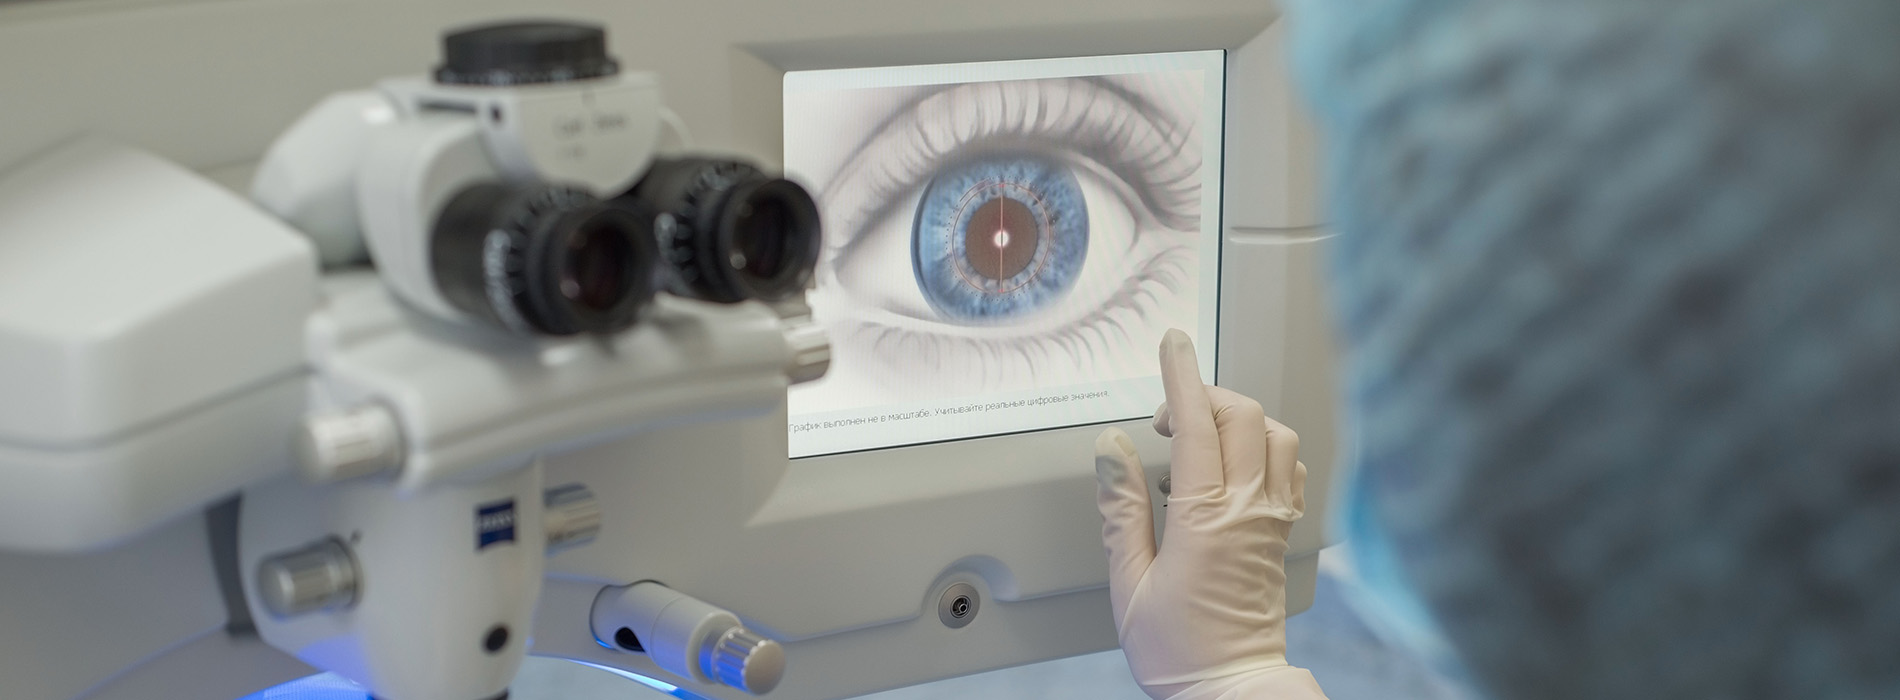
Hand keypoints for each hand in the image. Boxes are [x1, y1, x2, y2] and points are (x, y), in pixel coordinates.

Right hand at [1095, 330, 1326, 698]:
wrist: (1231, 689)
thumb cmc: (1179, 648)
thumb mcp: (1128, 579)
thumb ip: (1122, 506)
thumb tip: (1111, 447)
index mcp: (1205, 516)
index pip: (1195, 423)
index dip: (1180, 375)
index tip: (1172, 344)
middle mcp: (1249, 509)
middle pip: (1243, 415)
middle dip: (1204, 395)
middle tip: (1165, 414)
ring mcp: (1272, 519)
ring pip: (1276, 435)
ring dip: (1239, 418)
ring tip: (1200, 437)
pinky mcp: (1282, 534)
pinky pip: (1290, 468)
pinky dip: (1266, 447)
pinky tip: (1237, 465)